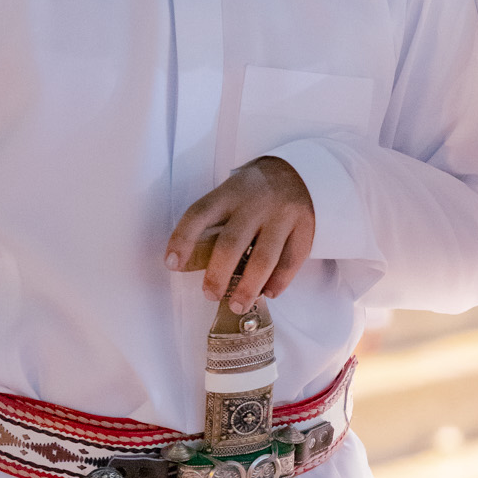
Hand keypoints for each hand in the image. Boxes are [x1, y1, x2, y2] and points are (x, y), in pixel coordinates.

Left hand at [164, 156, 315, 308]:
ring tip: (238, 305)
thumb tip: (184, 265)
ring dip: (248, 287)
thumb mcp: (229, 197)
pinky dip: (278, 282)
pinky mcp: (305, 228)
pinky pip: (291, 262)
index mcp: (229, 193)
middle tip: (209, 294)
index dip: (182, 239)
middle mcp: (255, 203)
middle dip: (217, 275)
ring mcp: (282, 215)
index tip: (172, 264)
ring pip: (264, 258)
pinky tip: (267, 292)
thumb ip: (212, 226)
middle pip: (231, 243)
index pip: (199, 214)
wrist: (297, 172)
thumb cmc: (252, 194)